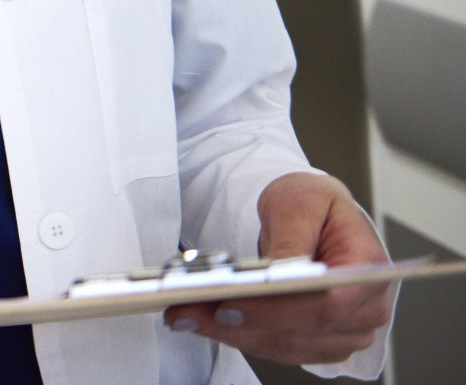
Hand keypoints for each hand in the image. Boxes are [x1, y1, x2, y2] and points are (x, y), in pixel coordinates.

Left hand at [164, 172, 390, 364]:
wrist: (312, 214)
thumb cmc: (313, 203)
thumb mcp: (300, 203)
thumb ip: (292, 239)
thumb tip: (278, 274)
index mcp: (369, 270)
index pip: (326, 305)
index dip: (277, 312)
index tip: (229, 306)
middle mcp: (365, 310)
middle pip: (302, 332)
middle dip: (240, 324)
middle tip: (185, 308)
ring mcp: (345, 332)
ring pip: (284, 346)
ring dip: (230, 334)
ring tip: (183, 313)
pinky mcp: (318, 340)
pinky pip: (277, 348)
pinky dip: (238, 336)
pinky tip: (203, 320)